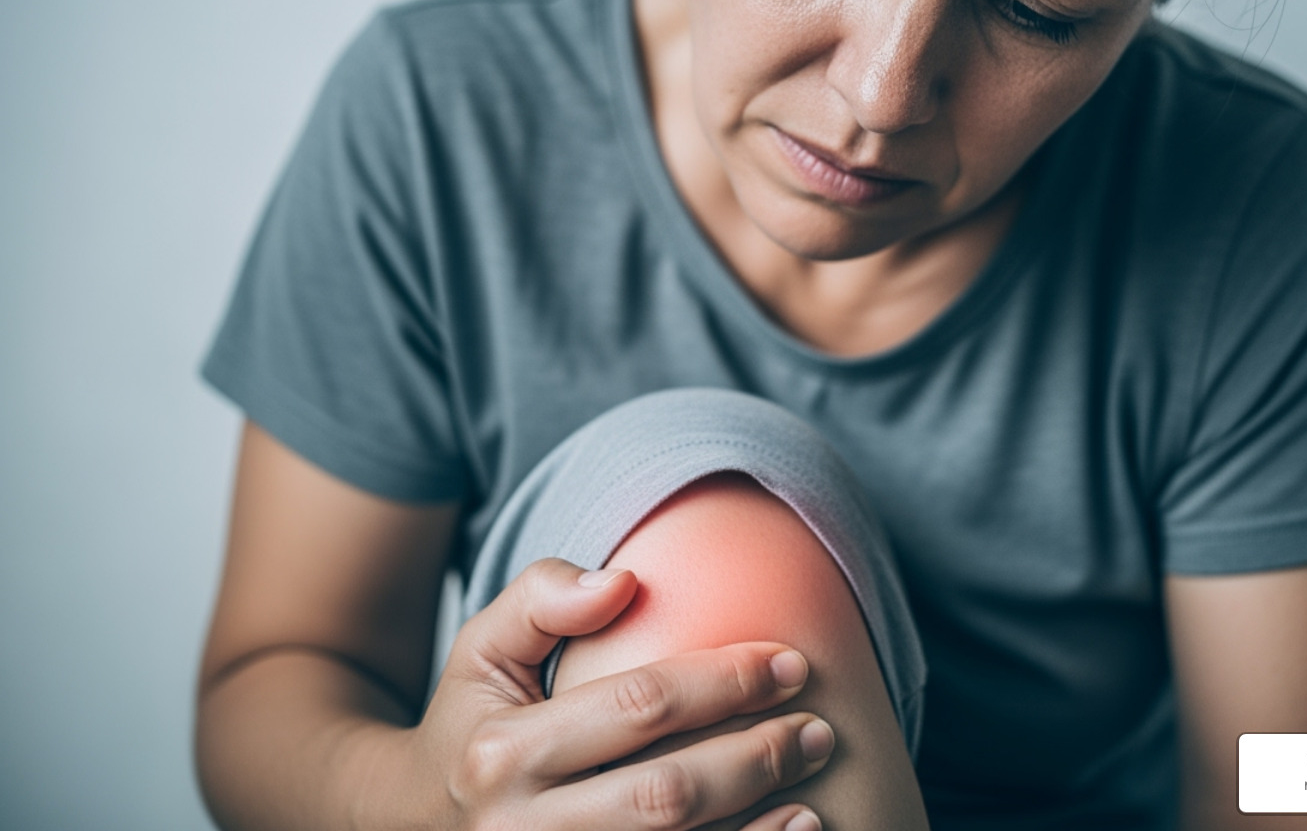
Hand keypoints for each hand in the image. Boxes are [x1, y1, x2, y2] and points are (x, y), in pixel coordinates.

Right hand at [403, 557, 833, 829]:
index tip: (788, 661)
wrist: (410, 823)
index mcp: (501, 754)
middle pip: (666, 795)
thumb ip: (542, 597)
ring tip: (813, 779)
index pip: (638, 707)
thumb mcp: (481, 647)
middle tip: (817, 727)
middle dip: (756, 756)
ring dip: (761, 824)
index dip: (724, 681)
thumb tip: (624, 581)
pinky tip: (790, 830)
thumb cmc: (472, 721)